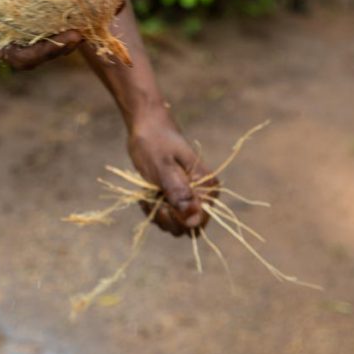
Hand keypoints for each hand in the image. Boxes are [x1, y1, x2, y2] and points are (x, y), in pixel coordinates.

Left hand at [126, 114, 214, 235]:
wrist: (147, 126)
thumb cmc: (154, 142)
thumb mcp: (162, 166)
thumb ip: (177, 191)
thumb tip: (192, 218)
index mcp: (208, 188)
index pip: (198, 222)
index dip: (177, 220)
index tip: (161, 204)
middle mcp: (204, 196)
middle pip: (186, 227)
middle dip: (165, 218)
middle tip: (150, 197)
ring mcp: (190, 198)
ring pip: (175, 224)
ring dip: (157, 213)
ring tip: (147, 193)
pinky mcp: (178, 198)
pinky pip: (167, 216)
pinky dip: (153, 209)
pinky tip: (145, 194)